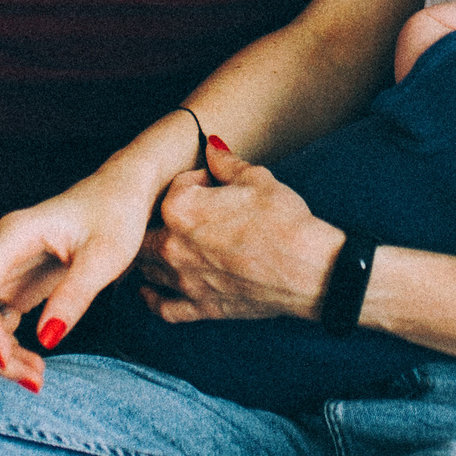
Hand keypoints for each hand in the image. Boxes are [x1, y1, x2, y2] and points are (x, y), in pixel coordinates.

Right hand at [0, 167, 160, 392]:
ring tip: (36, 379)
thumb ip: (74, 295)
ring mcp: (3, 269)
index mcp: (15, 234)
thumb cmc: (115, 215)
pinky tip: (34, 364)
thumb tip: (46, 340)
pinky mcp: (14, 285)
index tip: (8, 357)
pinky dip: (5, 347)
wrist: (120, 194)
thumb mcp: (106, 255)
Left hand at [137, 144, 343, 323]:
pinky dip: (152, 299)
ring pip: (148, 267)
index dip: (196, 180)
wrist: (307, 269)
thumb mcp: (256, 179)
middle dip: (161, 217)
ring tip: (157, 247)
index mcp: (181, 208)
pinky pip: (163, 307)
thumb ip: (227, 163)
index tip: (212, 183)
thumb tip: (213, 147)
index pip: (174, 186)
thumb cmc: (284, 222)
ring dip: (150, 255)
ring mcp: (183, 280)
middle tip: (185, 213)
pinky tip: (147, 292)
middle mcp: (172, 245)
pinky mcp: (199, 306)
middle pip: (148, 229)